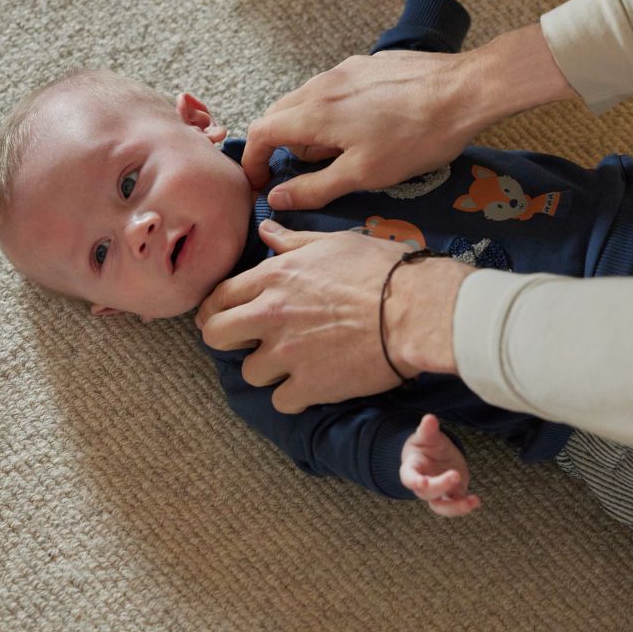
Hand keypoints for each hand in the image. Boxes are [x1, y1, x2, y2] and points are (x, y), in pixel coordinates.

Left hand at [196, 222, 466, 412]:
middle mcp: (272, 314)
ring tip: (291, 363)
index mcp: (275, 277)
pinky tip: (310, 384)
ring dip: (267, 370)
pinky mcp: (310, 385)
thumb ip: (292, 242)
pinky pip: (281, 401)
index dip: (216, 308)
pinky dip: (293, 396)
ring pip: (249, 372)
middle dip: (226, 339)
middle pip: (216, 335)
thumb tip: (266, 230)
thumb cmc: (382, 270)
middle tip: (247, 342)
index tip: (223, 316)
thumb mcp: (333, 244)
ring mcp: (288, 353)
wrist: (417, 311)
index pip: (219, 296)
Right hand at [241, 48, 486, 208]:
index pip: (261, 132)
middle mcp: (322, 85)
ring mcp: (345, 70)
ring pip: (306, 100)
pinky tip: (363, 129)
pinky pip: (334, 90)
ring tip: (337, 155)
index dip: (254, 162)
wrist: (466, 91)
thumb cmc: (417, 137)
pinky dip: (330, 112)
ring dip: (306, 129)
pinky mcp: (368, 65)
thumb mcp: (363, 174)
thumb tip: (277, 198)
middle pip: (279, 114)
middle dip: (279, 146)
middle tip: (299, 174)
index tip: (262, 184)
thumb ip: (315, 188)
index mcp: (314, 112)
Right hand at [400, 414, 480, 516]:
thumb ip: (427, 429)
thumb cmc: (425, 445)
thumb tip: (429, 418)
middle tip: (455, 475)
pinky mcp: (451, 495)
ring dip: (455, 507)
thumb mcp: (426, 435)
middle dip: (440, 486)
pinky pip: (456, 505)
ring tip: (471, 502)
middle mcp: (422, 485)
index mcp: (411, 469)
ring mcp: (437, 492)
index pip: (408, 478)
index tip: (422, 482)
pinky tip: (476, 500)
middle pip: (427, 492)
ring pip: (441, 507)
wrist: (433, 455)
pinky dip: (466, 505)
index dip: (414, 481)